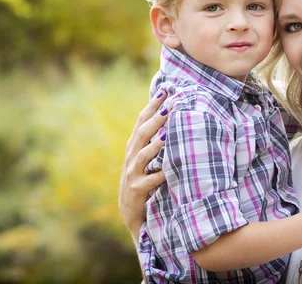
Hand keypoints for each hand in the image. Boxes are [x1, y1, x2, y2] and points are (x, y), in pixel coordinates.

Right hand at [118, 90, 168, 237]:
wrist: (131, 212)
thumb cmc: (143, 179)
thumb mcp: (146, 158)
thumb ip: (154, 139)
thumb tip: (170, 115)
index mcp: (133, 146)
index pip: (141, 121)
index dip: (152, 105)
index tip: (165, 90)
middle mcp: (131, 157)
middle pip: (142, 133)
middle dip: (156, 118)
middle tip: (171, 104)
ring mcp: (132, 174)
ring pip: (142, 155)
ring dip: (155, 144)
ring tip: (167, 133)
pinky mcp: (137, 190)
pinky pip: (149, 181)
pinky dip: (159, 174)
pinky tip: (169, 169)